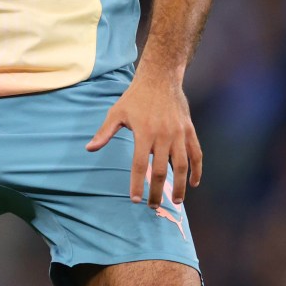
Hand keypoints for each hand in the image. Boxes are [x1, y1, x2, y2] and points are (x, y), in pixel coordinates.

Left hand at [85, 72, 201, 207]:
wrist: (160, 78)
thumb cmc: (135, 97)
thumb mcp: (117, 112)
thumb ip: (104, 133)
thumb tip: (89, 148)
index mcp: (144, 133)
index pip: (140, 165)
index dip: (137, 184)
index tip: (135, 199)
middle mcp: (163, 135)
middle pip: (162, 170)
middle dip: (158, 191)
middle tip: (153, 206)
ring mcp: (178, 133)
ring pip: (182, 166)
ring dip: (180, 186)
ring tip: (176, 201)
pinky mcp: (189, 130)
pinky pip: (196, 154)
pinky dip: (197, 170)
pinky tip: (193, 183)